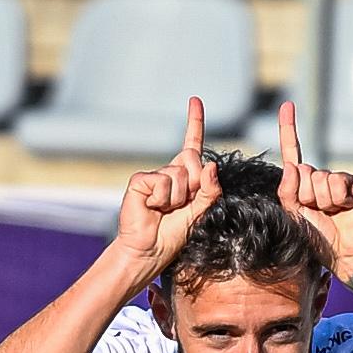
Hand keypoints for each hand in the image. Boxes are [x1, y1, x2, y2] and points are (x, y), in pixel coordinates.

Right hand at [113, 97, 220, 276]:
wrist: (149, 252)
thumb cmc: (173, 236)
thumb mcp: (200, 213)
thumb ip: (210, 191)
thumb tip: (211, 165)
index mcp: (184, 178)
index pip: (191, 145)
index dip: (194, 122)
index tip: (195, 100)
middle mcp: (169, 172)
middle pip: (194, 161)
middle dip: (195, 186)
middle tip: (180, 206)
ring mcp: (154, 175)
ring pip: (180, 174)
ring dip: (178, 198)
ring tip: (165, 211)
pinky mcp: (140, 180)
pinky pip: (163, 182)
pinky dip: (162, 199)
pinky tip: (152, 208)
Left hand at [275, 102, 352, 275]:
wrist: (344, 252)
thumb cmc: (317, 239)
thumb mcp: (292, 216)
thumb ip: (287, 192)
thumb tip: (292, 166)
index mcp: (300, 184)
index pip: (292, 152)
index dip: (289, 128)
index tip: (287, 105)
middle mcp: (317, 178)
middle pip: (301, 172)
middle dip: (305, 196)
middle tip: (317, 213)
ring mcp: (334, 179)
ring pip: (318, 179)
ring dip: (322, 201)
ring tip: (331, 213)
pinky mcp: (350, 182)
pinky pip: (335, 182)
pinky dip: (337, 198)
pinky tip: (344, 208)